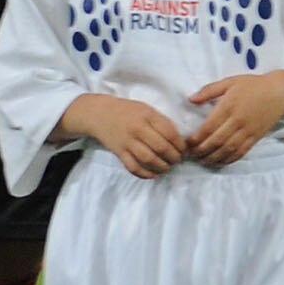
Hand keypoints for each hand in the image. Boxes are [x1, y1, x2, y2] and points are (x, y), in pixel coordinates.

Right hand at [60, 93, 188, 178]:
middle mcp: (138, 129)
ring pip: (148, 159)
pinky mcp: (118, 152)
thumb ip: (161, 122)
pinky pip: (133, 167)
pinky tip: (153, 174)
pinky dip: (145, 174)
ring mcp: (127, 142)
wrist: (98, 113)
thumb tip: (179, 139)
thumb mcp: (147, 109)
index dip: (180, 145)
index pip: (170, 133)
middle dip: (174, 157)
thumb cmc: (127, 110)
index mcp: (148, 116)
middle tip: (178, 160)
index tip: (185, 150)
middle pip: (161, 147)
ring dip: (162, 166)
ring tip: (168, 167)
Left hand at [183, 72, 283, 167]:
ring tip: (203, 160)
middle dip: (201, 151)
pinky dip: (229, 159)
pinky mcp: (256, 137)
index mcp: (228, 106)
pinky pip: (241, 152)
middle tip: (191, 154)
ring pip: (228, 149)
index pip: (208, 127)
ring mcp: (248, 130)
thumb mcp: (229, 82)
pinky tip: (220, 162)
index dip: (196, 138)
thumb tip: (190, 99)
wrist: (280, 92)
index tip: (186, 143)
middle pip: (216, 141)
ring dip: (213, 158)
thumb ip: (209, 90)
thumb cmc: (253, 85)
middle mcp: (238, 120)